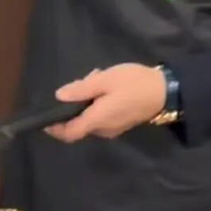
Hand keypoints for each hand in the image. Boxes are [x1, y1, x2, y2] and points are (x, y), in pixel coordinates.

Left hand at [46, 64, 165, 141]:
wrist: (165, 91)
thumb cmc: (133, 84)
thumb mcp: (105, 80)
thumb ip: (81, 89)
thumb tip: (59, 97)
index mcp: (97, 120)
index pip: (69, 133)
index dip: (55, 129)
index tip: (45, 118)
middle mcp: (103, 129)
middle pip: (78, 123)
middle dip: (74, 104)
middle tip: (83, 80)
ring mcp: (113, 127)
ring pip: (90, 117)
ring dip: (87, 99)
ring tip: (96, 76)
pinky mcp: (121, 122)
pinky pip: (101, 115)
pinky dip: (97, 102)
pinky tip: (106, 83)